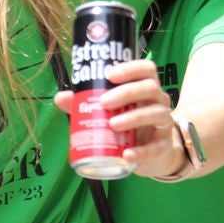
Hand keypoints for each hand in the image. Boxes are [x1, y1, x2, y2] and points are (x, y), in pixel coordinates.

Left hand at [53, 59, 180, 178]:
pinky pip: (156, 147)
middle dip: (126, 93)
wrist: (149, 153)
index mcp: (145, 87)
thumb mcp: (109, 112)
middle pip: (150, 88)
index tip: (110, 74)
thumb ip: (86, 103)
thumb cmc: (128, 124)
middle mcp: (158, 101)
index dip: (130, 68)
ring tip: (113, 124)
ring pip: (156, 114)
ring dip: (133, 117)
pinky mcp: (163, 146)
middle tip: (104, 102)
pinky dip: (142, 151)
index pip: (146, 69)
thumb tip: (60, 97)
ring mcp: (163, 123)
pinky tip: (127, 154)